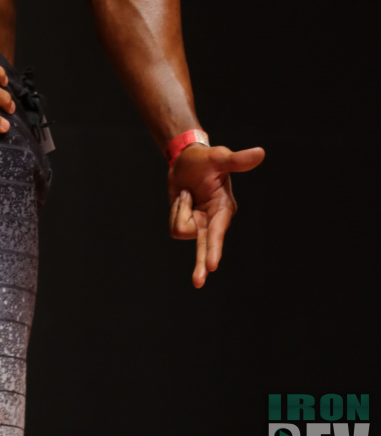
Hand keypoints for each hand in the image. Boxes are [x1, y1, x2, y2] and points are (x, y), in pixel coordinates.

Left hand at [168, 143, 264, 287]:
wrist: (186, 160)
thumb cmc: (205, 158)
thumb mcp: (219, 158)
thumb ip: (237, 160)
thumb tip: (260, 153)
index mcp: (224, 209)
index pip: (218, 232)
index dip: (214, 248)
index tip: (212, 265)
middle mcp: (214, 221)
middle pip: (206, 247)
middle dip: (201, 264)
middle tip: (198, 282)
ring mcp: (200, 225)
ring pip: (182, 230)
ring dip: (180, 208)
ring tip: (187, 192)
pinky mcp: (188, 224)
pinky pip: (175, 226)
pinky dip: (176, 209)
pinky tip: (182, 198)